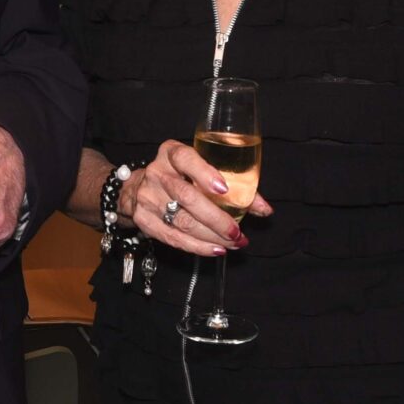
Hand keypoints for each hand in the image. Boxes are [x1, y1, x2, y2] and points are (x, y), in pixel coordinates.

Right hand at [122, 139, 273, 256]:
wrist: (137, 189)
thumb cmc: (179, 177)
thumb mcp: (202, 170)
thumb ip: (235, 186)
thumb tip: (265, 209)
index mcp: (171, 153)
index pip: (186, 159)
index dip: (205, 173)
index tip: (225, 190)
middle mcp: (157, 173)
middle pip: (187, 197)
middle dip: (216, 218)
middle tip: (237, 232)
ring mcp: (147, 197)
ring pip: (182, 221)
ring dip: (211, 237)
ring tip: (232, 243)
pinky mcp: (144, 220)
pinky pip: (173, 237)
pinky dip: (197, 247)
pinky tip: (214, 249)